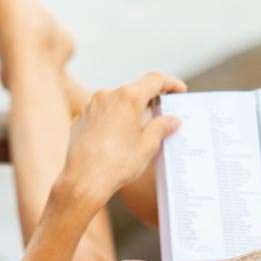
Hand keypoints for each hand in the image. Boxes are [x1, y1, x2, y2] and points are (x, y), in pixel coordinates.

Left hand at [58, 72, 185, 207]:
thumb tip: (171, 120)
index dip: (171, 83)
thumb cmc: (116, 164)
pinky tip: (119, 138)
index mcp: (128, 97)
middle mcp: (107, 95)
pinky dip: (114, 119)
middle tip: (162, 114)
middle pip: (135, 90)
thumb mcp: (148, 145)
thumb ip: (162, 127)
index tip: (179, 90)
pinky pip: (102, 113)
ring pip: (117, 101)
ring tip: (140, 130)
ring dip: (130, 111)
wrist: (83, 181)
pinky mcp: (81, 118)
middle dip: (150, 100)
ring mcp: (91, 106)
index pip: (155, 80)